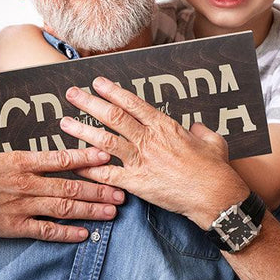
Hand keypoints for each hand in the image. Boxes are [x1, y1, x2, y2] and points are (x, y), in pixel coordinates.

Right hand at [0, 125, 124, 242]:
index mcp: (20, 162)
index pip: (60, 159)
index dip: (85, 158)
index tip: (106, 157)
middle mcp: (27, 184)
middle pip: (71, 187)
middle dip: (99, 190)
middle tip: (121, 192)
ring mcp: (22, 206)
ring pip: (64, 209)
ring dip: (91, 211)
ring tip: (112, 213)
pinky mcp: (14, 227)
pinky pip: (45, 231)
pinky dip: (66, 233)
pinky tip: (84, 235)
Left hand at [59, 77, 248, 228]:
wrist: (214, 197)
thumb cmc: (215, 169)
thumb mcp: (212, 141)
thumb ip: (199, 130)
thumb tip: (195, 126)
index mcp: (164, 126)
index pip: (132, 103)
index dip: (112, 91)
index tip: (97, 83)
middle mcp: (148, 140)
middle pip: (113, 117)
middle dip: (89, 103)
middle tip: (72, 94)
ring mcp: (140, 161)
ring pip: (105, 141)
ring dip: (82, 131)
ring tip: (65, 123)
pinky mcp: (136, 183)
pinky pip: (107, 175)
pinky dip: (89, 170)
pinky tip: (74, 164)